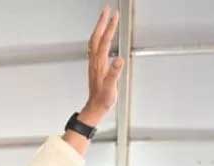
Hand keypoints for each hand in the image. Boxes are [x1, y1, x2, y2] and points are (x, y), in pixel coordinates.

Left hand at [79, 7, 124, 126]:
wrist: (94, 108)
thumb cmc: (103, 99)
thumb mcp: (111, 88)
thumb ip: (114, 73)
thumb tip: (118, 59)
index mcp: (99, 64)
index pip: (104, 42)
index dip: (109, 28)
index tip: (114, 16)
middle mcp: (95, 62)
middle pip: (97, 38)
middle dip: (102, 22)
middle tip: (107, 9)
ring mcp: (94, 63)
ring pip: (95, 41)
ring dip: (99, 28)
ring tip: (105, 17)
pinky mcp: (95, 66)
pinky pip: (96, 47)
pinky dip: (99, 37)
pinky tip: (102, 36)